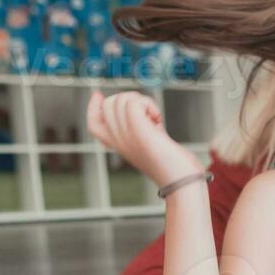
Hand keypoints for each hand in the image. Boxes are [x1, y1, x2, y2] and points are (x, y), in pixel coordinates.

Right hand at [86, 91, 200, 188]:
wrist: (181, 180)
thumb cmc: (172, 164)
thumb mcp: (148, 141)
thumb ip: (139, 126)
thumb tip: (136, 105)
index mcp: (118, 145)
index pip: (93, 124)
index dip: (93, 106)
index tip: (98, 95)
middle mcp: (118, 140)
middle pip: (109, 104)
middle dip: (130, 100)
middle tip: (149, 116)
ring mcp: (125, 134)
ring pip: (121, 99)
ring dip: (142, 101)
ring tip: (154, 119)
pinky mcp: (136, 128)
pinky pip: (134, 101)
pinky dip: (149, 104)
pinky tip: (158, 119)